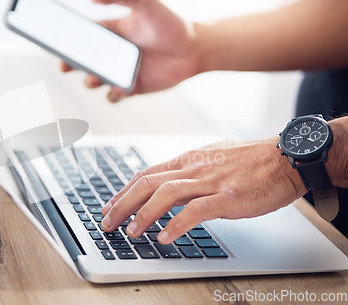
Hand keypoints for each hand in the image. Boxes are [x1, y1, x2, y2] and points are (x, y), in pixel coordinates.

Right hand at [60, 0, 199, 102]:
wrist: (195, 49)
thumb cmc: (171, 22)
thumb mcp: (146, 1)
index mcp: (112, 32)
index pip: (83, 36)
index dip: (67, 40)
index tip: (56, 43)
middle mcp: (113, 53)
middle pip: (83, 61)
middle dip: (71, 64)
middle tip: (65, 65)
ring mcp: (121, 72)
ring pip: (95, 80)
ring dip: (90, 81)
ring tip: (95, 77)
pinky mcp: (132, 88)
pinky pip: (114, 96)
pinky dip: (112, 95)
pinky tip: (118, 89)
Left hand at [100, 138, 306, 243]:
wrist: (286, 156)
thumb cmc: (251, 160)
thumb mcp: (211, 158)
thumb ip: (189, 171)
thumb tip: (168, 184)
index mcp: (187, 160)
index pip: (146, 174)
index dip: (124, 191)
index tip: (110, 206)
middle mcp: (193, 168)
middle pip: (148, 182)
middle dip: (123, 203)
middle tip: (107, 222)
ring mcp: (210, 181)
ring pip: (166, 194)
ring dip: (144, 213)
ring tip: (131, 232)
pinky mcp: (228, 196)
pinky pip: (197, 210)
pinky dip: (177, 224)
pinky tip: (165, 237)